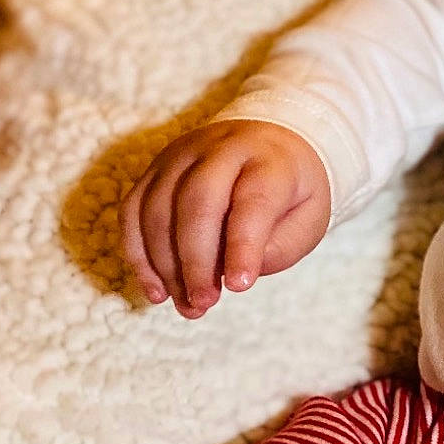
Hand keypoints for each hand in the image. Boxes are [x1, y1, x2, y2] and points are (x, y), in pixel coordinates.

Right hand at [121, 119, 329, 318]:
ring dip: (166, 266)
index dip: (243, 246)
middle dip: (196, 261)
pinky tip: (157, 290)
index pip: (254, 200)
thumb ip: (282, 246)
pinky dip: (139, 256)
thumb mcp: (310, 215)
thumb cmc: (289, 188)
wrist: (266, 139)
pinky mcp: (154, 169)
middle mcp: (221, 150)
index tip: (239, 286)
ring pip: (158, 209)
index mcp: (269, 160)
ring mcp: (181, 156)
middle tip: (204, 302)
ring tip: (187, 304)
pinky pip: (133, 211)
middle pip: (197, 201)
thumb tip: (237, 275)